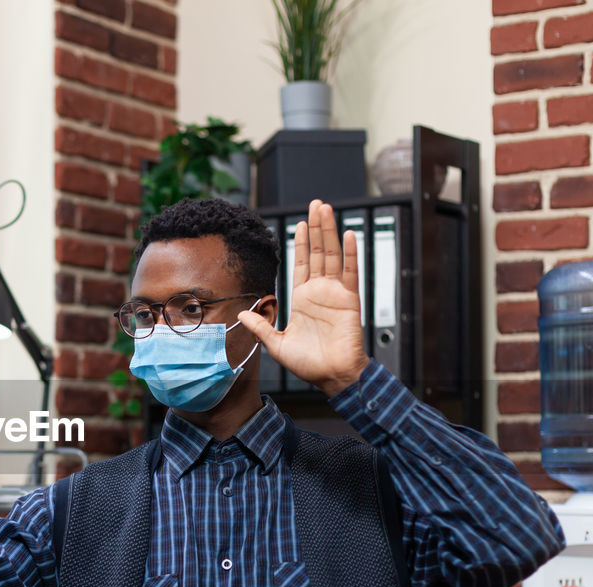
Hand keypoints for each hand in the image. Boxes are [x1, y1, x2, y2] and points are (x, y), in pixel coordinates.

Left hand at [236, 199, 369, 396]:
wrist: (332, 376)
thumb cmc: (308, 365)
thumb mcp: (276, 344)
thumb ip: (261, 327)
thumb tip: (241, 314)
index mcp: (302, 298)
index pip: (302, 263)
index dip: (301, 243)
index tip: (300, 223)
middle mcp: (319, 291)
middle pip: (318, 252)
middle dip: (316, 228)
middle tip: (316, 204)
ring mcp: (335, 293)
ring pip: (333, 255)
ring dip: (330, 231)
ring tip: (326, 209)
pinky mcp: (350, 300)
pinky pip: (351, 272)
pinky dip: (350, 253)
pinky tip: (348, 234)